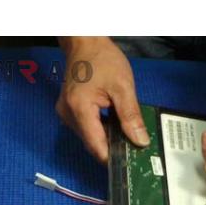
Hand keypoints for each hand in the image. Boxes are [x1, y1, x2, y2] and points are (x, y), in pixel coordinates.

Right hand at [56, 37, 148, 162]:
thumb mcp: (123, 87)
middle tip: (135, 147)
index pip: (96, 146)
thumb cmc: (102, 59)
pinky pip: (87, 128)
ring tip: (127, 133)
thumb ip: (131, 116)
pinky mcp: (69, 111)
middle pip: (93, 144)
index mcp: (79, 109)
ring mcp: (66, 114)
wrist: (85, 42)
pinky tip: (114, 123)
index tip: (131, 162)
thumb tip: (140, 141)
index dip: (113, 157)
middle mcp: (68, 115)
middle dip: (113, 147)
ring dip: (108, 138)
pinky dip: (101, 129)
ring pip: (90, 137)